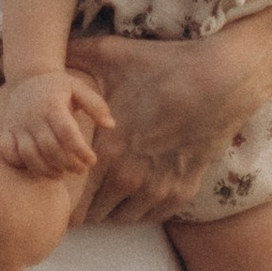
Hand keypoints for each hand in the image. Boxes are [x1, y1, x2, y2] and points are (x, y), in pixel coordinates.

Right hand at [0, 66, 112, 177]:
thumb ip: (96, 106)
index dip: (81, 151)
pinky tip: (38, 167)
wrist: (27, 76)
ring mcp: (17, 125)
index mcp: (52, 105)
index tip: (92, 160)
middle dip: (68, 164)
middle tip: (81, 169)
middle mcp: (33, 116)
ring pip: (29, 155)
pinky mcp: (6, 131)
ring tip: (62, 173)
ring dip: (47, 170)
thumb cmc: (58, 86)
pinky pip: (9, 153)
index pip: (67, 133)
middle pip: (50, 148)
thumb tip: (111, 125)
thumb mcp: (79, 88)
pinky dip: (21, 164)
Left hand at [71, 31, 259, 223]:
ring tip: (109, 187)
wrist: (222, 79)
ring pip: (120, 219)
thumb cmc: (163, 65)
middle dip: (84, 203)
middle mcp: (130, 180)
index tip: (63, 181)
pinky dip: (141, 206)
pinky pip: (151, 216)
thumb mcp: (110, 54)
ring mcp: (158, 190)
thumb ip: (72, 56)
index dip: (63, 193)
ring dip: (111, 207)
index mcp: (105, 154)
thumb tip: (49, 51)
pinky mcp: (182, 193)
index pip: (71, 201)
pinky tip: (138, 186)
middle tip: (83, 186)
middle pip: (92, 216)